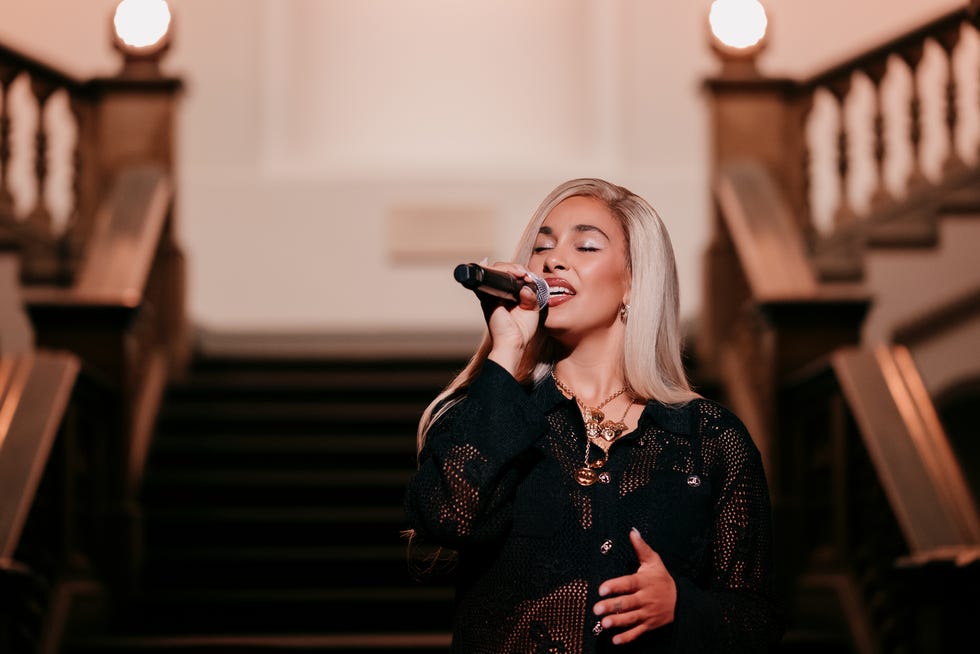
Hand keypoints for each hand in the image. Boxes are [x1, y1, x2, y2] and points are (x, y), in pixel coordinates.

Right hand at [482, 261, 542, 374]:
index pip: (512, 276)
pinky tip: (515, 274)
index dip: (520, 272)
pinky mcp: (486, 295)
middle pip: (503, 270)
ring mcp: (491, 293)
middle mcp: (498, 293)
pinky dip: (502, 271)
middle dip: (516, 268)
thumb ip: (531, 295)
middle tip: (526, 275)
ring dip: (511, 268)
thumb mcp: (532, 309)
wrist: (513, 342)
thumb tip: (526, 284)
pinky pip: (491, 276)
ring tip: (522, 274)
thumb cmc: (522, 330)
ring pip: (497, 269)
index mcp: (509, 296)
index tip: (530, 277)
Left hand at [593, 528, 676, 644]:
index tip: (601, 589)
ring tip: (604, 623)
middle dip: (612, 606)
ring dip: (617, 622)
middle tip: (596, 609)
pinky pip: (637, 633)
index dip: (614, 586)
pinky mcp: (649, 625)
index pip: (628, 583)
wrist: (682, 601)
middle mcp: (645, 598)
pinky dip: (627, 637)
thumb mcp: (654, 561)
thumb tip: (632, 531)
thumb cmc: (662, 579)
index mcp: (643, 582)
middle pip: (627, 603)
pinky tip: (615, 640)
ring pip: (631, 619)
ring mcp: (647, 613)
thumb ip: (641, 547)